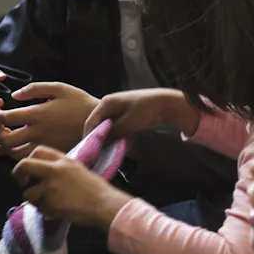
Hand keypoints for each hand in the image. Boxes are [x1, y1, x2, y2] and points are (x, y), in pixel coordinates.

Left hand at [0, 82, 98, 157]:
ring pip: (13, 153)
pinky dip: (19, 154)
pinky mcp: (50, 154)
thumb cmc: (81, 103)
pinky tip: (23, 145)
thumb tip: (15, 95)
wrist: (102, 122)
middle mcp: (39, 131)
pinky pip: (28, 159)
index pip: (5, 118)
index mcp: (39, 113)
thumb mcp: (61, 88)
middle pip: (5, 140)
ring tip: (10, 138)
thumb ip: (36, 88)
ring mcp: (45, 145)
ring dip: (6, 147)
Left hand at [12, 145, 131, 229]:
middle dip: (18, 175)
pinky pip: (36, 206)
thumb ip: (59, 169)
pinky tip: (58, 209)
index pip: (37, 151)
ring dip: (34, 199)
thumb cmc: (95, 190)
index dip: (29, 161)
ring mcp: (50, 185)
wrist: (104, 204)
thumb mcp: (78, 170)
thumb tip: (41, 175)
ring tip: (50, 202)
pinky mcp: (48, 201)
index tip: (32, 171)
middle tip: (24, 183)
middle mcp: (55, 169)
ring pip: (27, 191)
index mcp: (64, 160)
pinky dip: (43, 209)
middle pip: (23, 165)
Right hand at [85, 88, 199, 138]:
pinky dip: (115, 133)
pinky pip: (115, 124)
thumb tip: (101, 142)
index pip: (91, 120)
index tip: (89, 149)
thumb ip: (113, 133)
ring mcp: (117, 108)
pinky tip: (116, 142)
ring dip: (107, 135)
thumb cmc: (145, 110)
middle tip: (96, 151)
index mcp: (106, 102)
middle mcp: (109, 104)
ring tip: (105, 149)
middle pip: (98, 122)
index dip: (89, 135)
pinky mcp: (124, 113)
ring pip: (106, 125)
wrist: (164, 102)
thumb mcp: (128, 124)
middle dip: (97, 136)